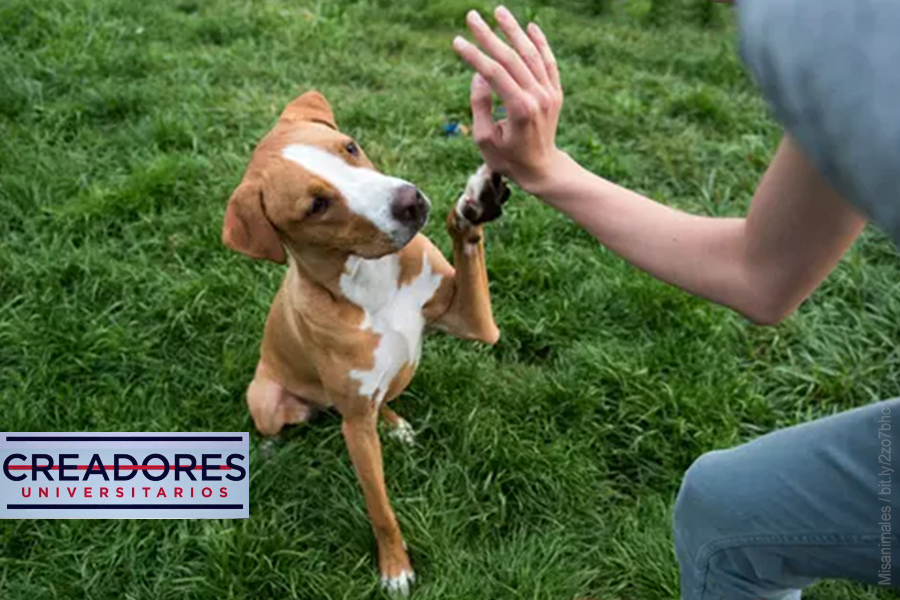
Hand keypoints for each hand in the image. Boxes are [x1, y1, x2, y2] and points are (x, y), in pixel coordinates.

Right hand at [452, 6, 564, 194]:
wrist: (542, 169)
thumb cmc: (508, 158)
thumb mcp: (485, 139)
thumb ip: (480, 105)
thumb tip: (478, 74)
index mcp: (519, 109)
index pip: (493, 73)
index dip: (474, 55)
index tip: (456, 41)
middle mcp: (538, 97)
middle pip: (511, 58)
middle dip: (489, 35)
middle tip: (471, 16)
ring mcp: (549, 93)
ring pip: (531, 54)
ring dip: (514, 30)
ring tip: (498, 11)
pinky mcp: (555, 93)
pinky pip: (548, 62)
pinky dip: (541, 43)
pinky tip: (530, 27)